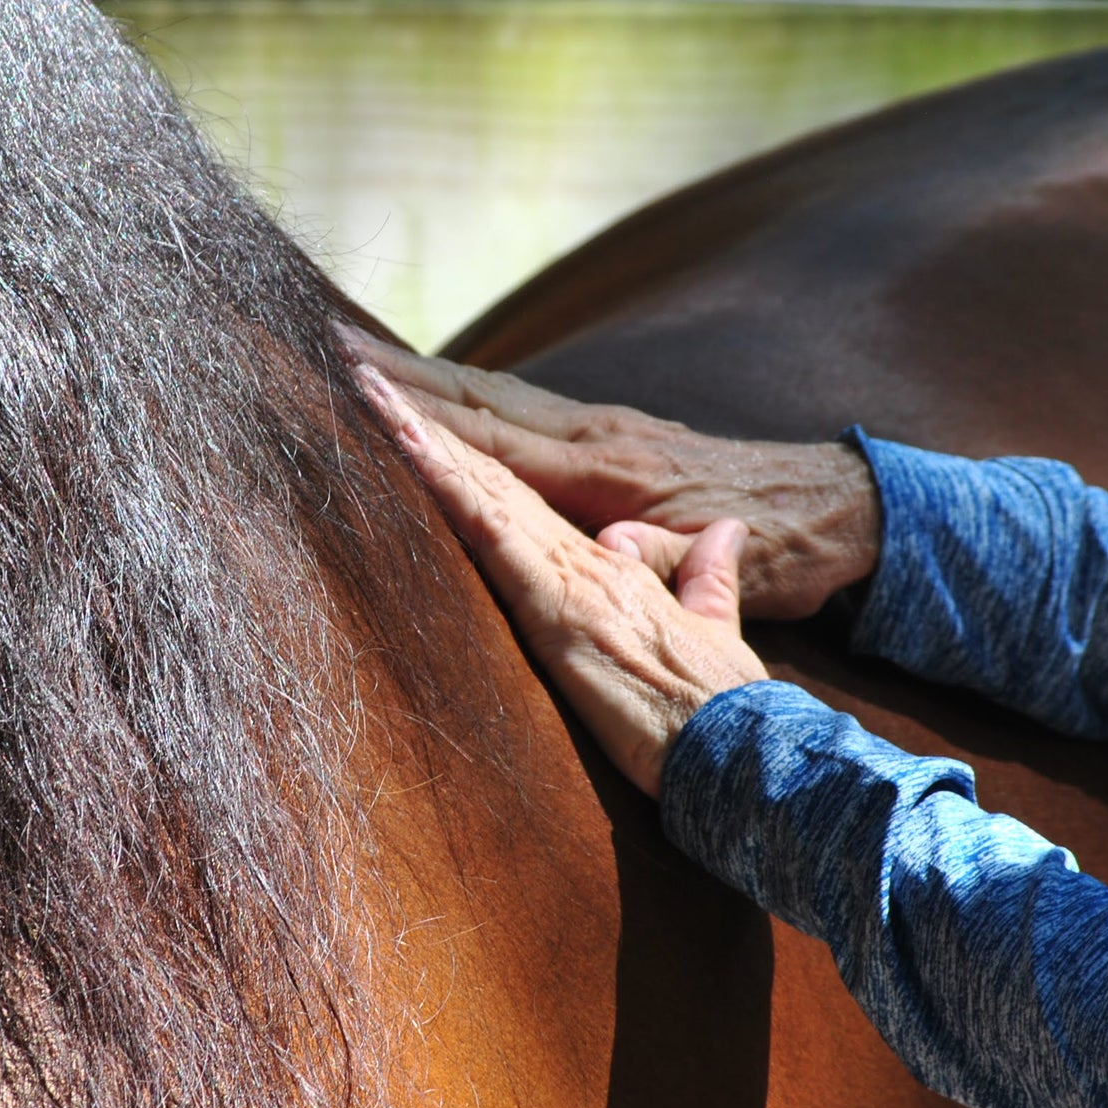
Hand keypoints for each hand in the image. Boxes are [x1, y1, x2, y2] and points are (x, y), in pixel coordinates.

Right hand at [341, 327, 880, 618]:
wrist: (836, 509)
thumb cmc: (784, 548)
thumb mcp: (730, 566)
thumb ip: (665, 557)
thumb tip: (614, 542)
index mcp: (612, 471)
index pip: (496, 440)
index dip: (426, 420)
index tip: (360, 390)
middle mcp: (597, 436)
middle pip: (479, 398)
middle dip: (401, 374)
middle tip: (328, 342)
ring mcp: (601, 427)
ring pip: (493, 392)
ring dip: (424, 372)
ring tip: (358, 352)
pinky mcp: (609, 432)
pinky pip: (518, 406)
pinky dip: (466, 391)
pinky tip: (437, 388)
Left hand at [356, 365, 767, 796]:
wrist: (747, 741)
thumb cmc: (725, 701)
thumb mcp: (715, 627)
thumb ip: (706, 579)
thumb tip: (718, 538)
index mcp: (612, 556)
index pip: (523, 487)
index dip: (469, 447)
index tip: (413, 406)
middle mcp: (587, 548)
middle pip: (491, 469)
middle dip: (425, 417)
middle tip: (359, 366)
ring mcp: (570, 571)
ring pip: (482, 484)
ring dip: (421, 433)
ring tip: (364, 383)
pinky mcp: (558, 605)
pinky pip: (489, 530)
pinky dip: (447, 484)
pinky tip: (406, 446)